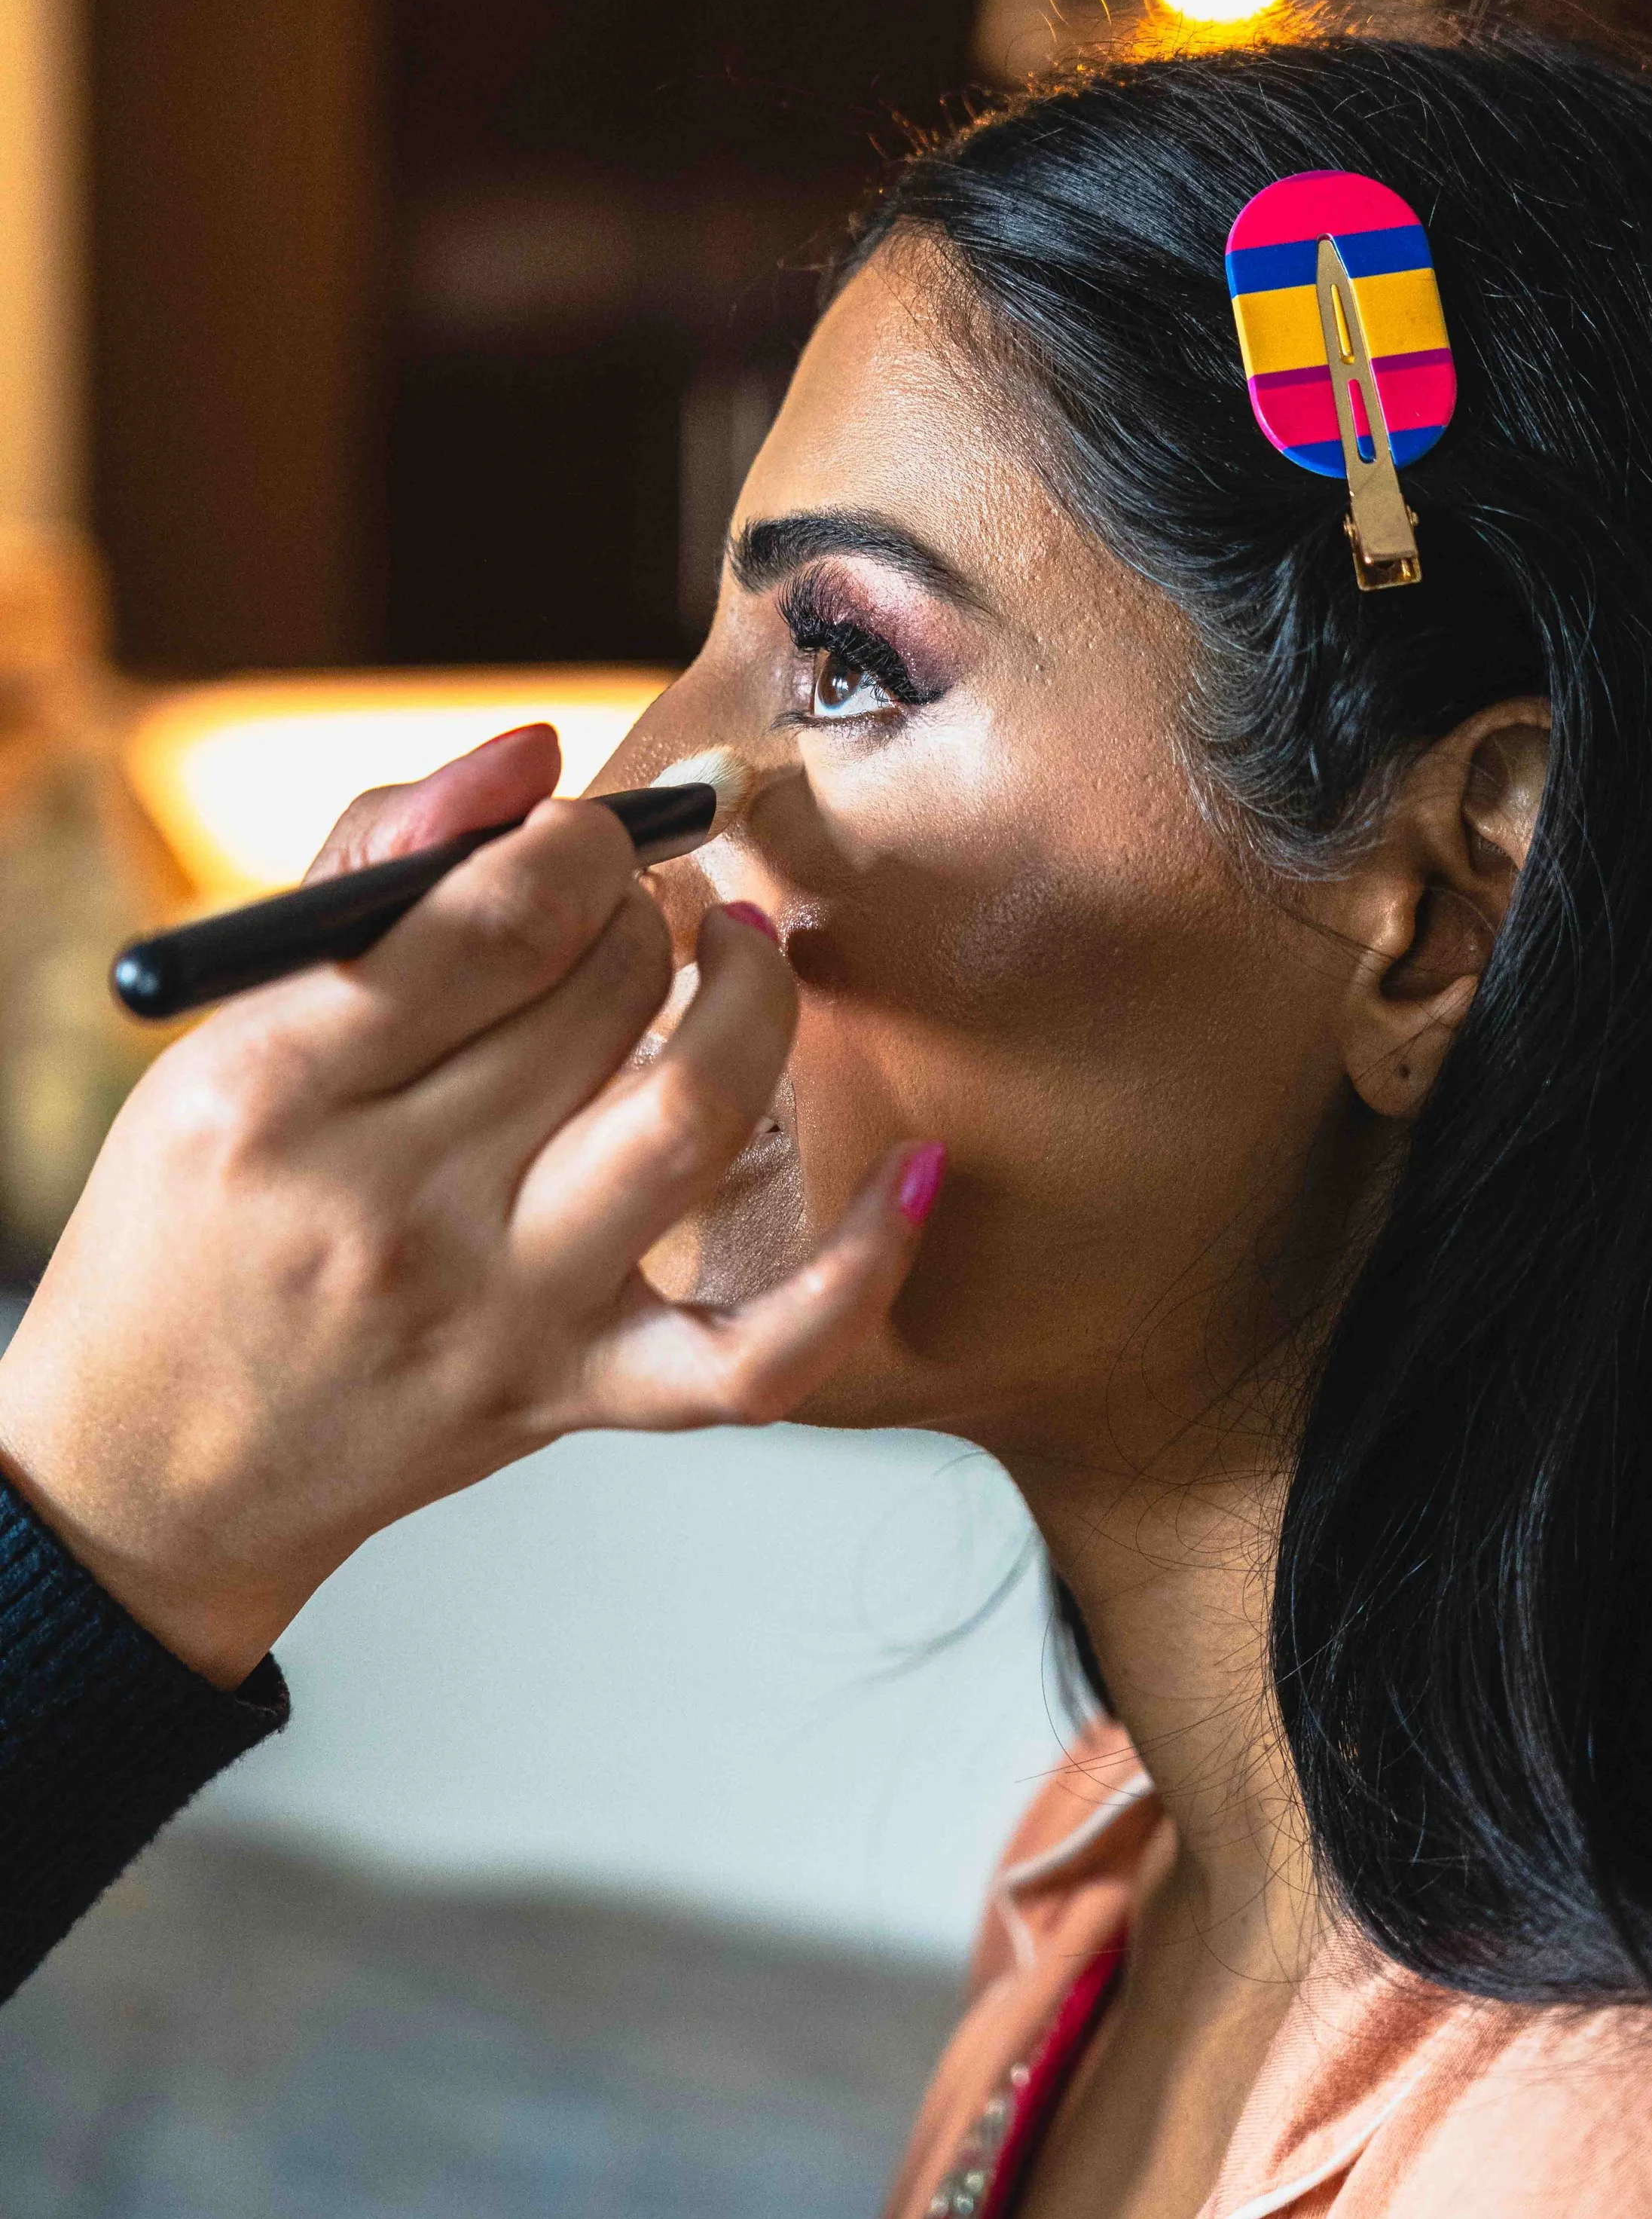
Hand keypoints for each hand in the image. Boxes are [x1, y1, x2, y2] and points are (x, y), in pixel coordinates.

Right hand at [0, 726, 940, 1685]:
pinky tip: (919, 1172)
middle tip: (643, 896)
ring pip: (690, 1123)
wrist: (165, 1463)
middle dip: (648, 904)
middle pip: (600, 995)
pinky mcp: (577, 1396)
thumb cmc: (194, 1216)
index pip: (490, 917)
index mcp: (277, 1090)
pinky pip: (758, 1355)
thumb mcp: (222, 1033)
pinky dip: (862, 1267)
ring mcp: (503, 1311)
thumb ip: (372, 868)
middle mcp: (396, 1206)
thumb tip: (533, 755)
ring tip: (740, 949)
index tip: (589, 831)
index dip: (579, 839)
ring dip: (751, 1002)